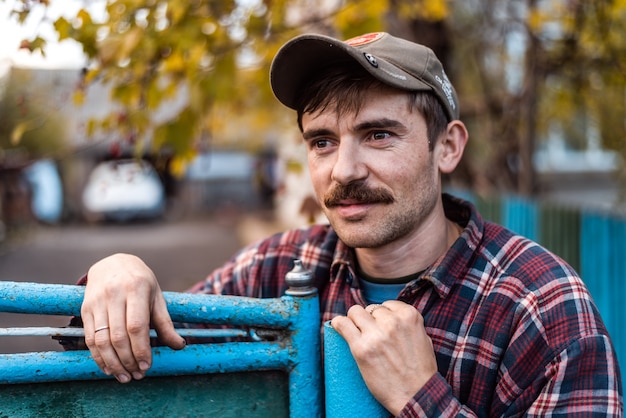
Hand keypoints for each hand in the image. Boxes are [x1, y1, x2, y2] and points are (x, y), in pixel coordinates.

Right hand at [81, 253, 185, 382]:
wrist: (112, 263)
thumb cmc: (140, 282)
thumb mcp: (157, 297)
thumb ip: (166, 323)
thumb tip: (180, 346)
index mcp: (136, 288)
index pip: (136, 326)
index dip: (141, 349)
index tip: (146, 366)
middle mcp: (113, 294)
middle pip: (118, 336)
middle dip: (128, 360)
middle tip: (137, 375)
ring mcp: (96, 301)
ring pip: (101, 340)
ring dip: (112, 363)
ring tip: (124, 376)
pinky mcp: (85, 309)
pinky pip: (89, 338)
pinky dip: (98, 357)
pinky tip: (109, 368)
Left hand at [330, 300, 436, 414]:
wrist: (416, 396)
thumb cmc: (420, 371)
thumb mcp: (423, 338)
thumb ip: (407, 324)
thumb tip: (390, 314)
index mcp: (409, 316)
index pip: (387, 305)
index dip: (382, 316)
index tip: (381, 327)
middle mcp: (392, 322)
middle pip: (370, 309)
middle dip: (370, 320)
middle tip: (371, 335)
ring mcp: (375, 334)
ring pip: (354, 312)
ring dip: (354, 321)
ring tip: (356, 333)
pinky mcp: (360, 348)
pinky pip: (341, 324)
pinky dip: (338, 324)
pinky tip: (339, 328)